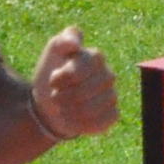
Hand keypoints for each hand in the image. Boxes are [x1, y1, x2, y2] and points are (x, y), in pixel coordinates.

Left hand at [29, 25, 119, 142]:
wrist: (51, 101)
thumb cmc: (53, 73)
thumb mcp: (54, 50)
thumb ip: (65, 39)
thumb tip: (75, 43)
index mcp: (96, 57)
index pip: (79, 71)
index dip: (62, 79)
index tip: (53, 80)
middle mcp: (108, 75)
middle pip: (82, 93)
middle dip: (61, 97)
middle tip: (54, 96)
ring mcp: (112, 96)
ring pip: (89, 110)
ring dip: (67, 112)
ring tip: (60, 108)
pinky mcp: (112, 115)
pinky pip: (98, 123)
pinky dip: (78, 124)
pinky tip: (71, 119)